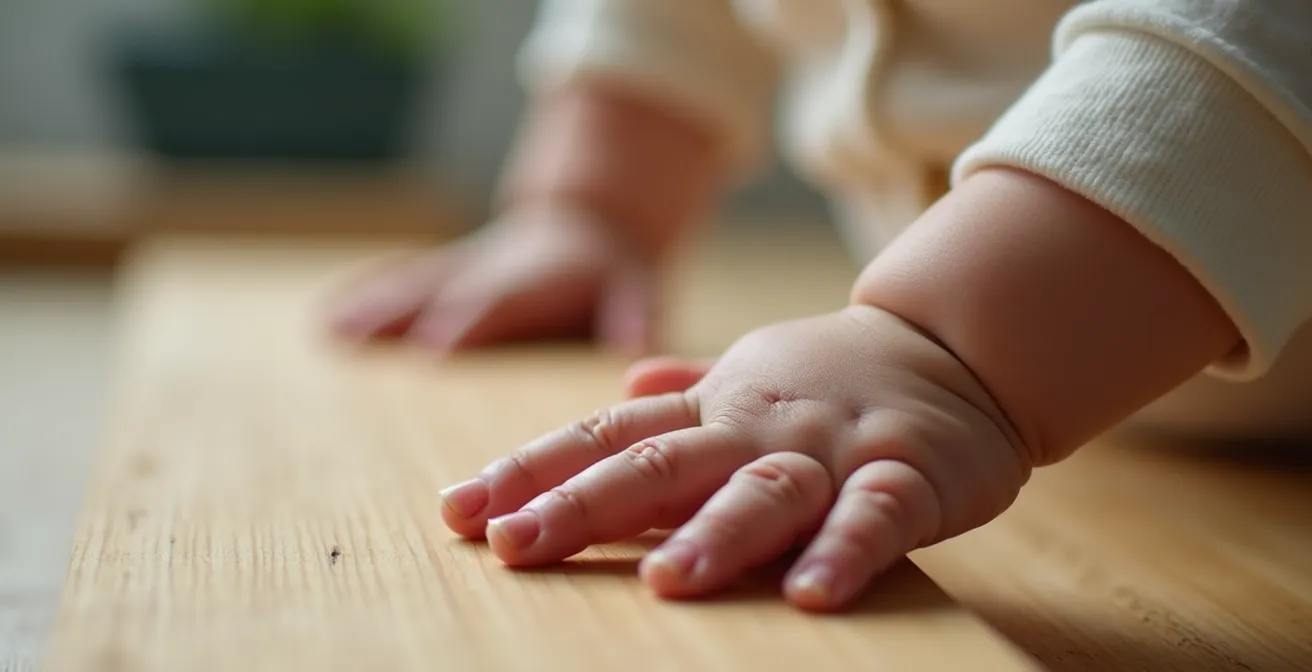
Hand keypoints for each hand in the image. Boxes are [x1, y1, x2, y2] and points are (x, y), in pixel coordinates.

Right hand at [328, 203, 659, 352]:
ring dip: (372, 311)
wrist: (586, 221)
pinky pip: (402, 284)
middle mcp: (492, 271)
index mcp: (540, 279)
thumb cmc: (613, 269)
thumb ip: (636, 313)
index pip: (501, 302)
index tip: (433, 349)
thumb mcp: (637, 284)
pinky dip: (364, 299)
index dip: (468, 322)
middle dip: (402, 320)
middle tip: (354, 343)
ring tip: (329, 334)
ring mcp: (463, 271)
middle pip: (442, 294)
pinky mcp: (447, 275)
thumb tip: (637, 348)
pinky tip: (326, 323)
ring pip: (413, 288)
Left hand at [437, 305, 1032, 610]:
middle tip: (510, 544)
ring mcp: (832, 447)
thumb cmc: (834, 377)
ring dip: (712, 533)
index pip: (607, 433)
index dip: (531, 469)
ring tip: (659, 581)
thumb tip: (626, 377)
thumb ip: (687, 387)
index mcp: (714, 404)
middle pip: (660, 461)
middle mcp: (757, 423)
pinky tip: (810, 597)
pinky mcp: (907, 473)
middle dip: (581, 503)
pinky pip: (875, 515)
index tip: (457, 510)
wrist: (956, 344)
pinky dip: (845, 552)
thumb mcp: (751, 374)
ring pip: (764, 489)